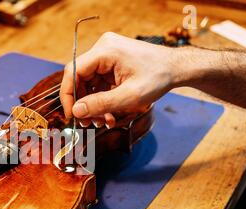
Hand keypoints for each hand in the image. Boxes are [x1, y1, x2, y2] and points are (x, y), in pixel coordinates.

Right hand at [60, 32, 175, 127]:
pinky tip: (109, 114)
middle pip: (80, 78)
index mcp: (105, 51)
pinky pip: (99, 83)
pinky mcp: (112, 62)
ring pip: (89, 83)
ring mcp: (107, 54)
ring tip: (102, 122)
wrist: (177, 68)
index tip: (72, 114)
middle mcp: (103, 48)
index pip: (73, 71)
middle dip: (84, 103)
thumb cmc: (158, 77)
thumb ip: (100, 104)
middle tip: (87, 123)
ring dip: (94, 104)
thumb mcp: (129, 96)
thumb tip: (76, 112)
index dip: (68, 94)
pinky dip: (102, 99)